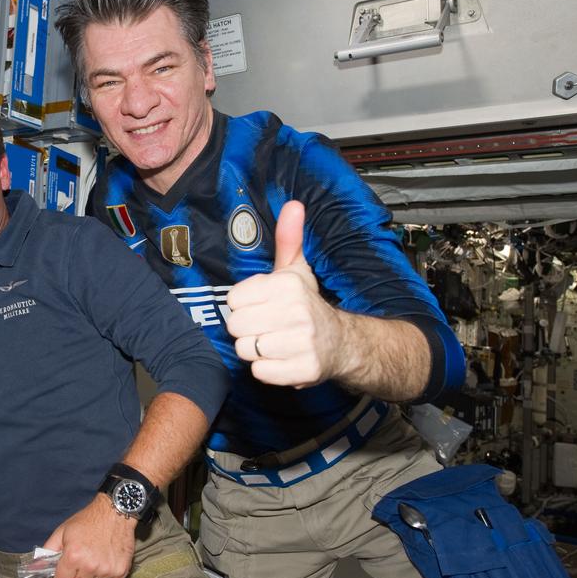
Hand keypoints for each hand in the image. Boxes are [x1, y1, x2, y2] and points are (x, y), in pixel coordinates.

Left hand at [42, 495, 135, 577]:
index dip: (62, 576)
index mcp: (73, 556)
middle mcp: (90, 566)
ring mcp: (107, 570)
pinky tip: (106, 564)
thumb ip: (48, 550)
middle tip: (81, 564)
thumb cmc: (87, 521)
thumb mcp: (63, 531)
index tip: (67, 568)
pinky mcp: (121, 571)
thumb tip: (36, 567)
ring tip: (95, 562)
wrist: (115, 512)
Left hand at [225, 201, 346, 386]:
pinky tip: (281, 359)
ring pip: (246, 350)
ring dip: (256, 350)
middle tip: (266, 326)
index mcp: (287, 286)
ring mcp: (301, 342)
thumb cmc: (308, 305)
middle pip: (236, 326)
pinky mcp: (303, 370)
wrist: (343, 343)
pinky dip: (267, 369)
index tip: (261, 306)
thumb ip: (288, 239)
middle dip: (247, 329)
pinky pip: (260, 372)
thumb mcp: (296, 270)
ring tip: (274, 342)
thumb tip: (293, 205)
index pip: (234, 300)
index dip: (244, 305)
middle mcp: (296, 312)